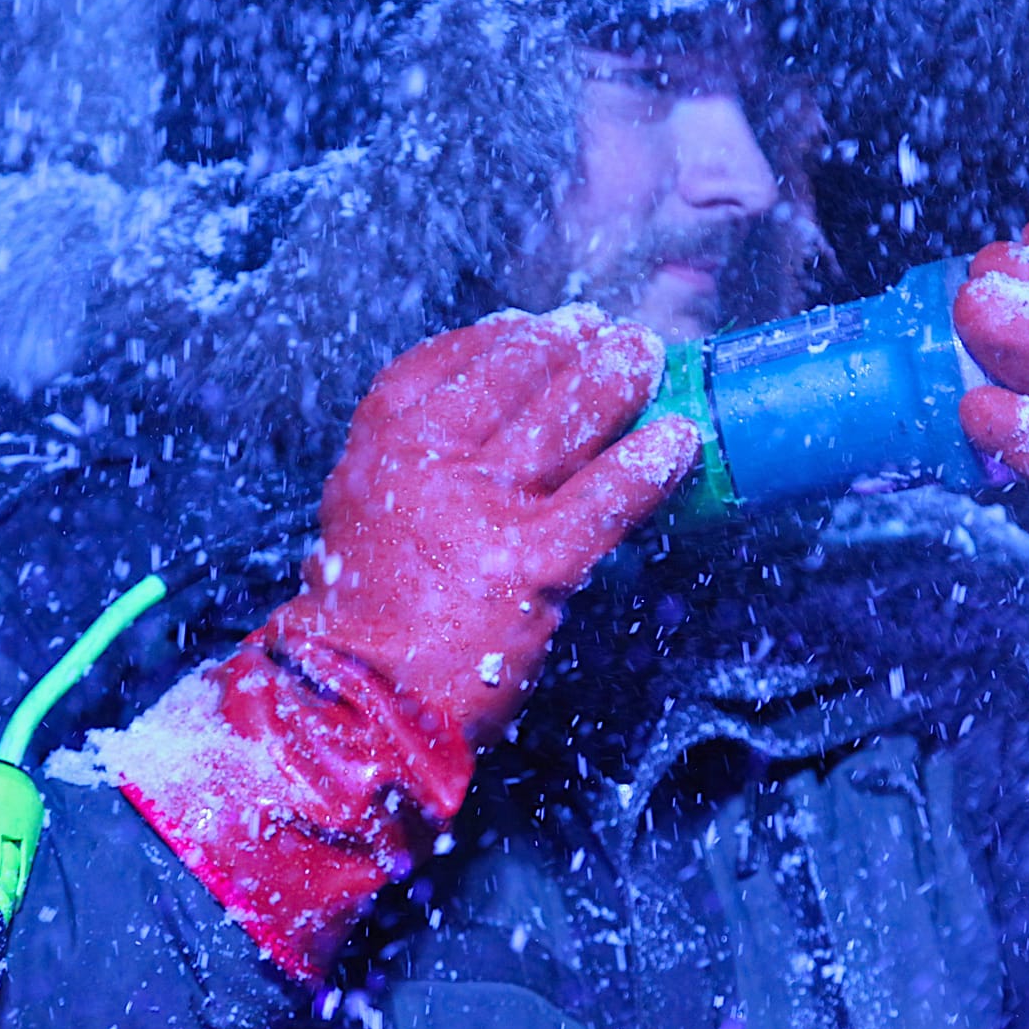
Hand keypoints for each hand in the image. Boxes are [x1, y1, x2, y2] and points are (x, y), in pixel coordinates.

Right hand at [296, 304, 699, 744]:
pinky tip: (676, 443)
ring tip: (647, 358)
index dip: (508, 337)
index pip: (452, 361)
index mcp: (384, 443)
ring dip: (616, 379)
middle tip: (617, 333)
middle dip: (572, 345)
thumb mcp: (371, 510)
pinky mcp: (525, 564)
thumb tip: (503, 412)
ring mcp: (478, 510)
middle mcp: (427, 462)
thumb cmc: (373, 612)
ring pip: (563, 423)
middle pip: (516, 378)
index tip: (545, 324)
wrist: (352, 703)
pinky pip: (600, 502)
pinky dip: (644, 467)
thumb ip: (422, 459)